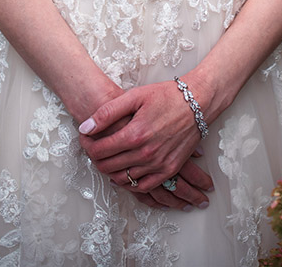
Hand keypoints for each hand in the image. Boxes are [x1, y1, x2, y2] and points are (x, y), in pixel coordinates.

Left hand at [78, 81, 213, 203]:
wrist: (198, 103)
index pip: (99, 150)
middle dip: (95, 158)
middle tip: (92, 147)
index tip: (84, 138)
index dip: (86, 145)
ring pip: (123, 179)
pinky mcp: (169, 170)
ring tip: (107, 157)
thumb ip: (107, 113)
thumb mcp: (135, 96)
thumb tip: (85, 127)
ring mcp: (158, 165)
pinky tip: (124, 172)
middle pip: (108, 167)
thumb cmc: (166, 96)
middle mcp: (145, 154)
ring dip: (110, 171)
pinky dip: (129, 183)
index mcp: (134, 135)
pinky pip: (143, 187)